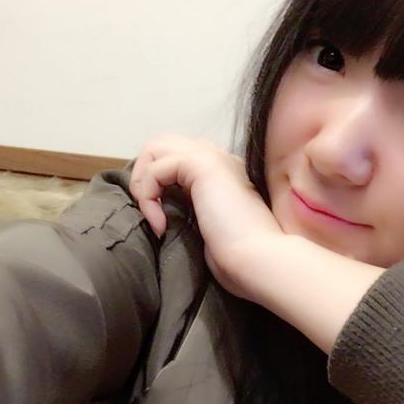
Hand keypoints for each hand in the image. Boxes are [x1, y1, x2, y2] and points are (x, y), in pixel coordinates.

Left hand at [129, 134, 283, 299]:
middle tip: (151, 212)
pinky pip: (156, 169)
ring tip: (153, 216)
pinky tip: (161, 224)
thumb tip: (165, 216)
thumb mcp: (210, 230)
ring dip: (144, 183)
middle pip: (162, 144)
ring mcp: (211, 157)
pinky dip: (148, 197)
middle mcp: (217, 158)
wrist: (260, 260)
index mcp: (222, 172)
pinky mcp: (202, 165)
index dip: (158, 183)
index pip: (177, 157)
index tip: (162, 223)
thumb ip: (192, 213)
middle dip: (145, 175)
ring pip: (156, 147)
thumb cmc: (240, 256)